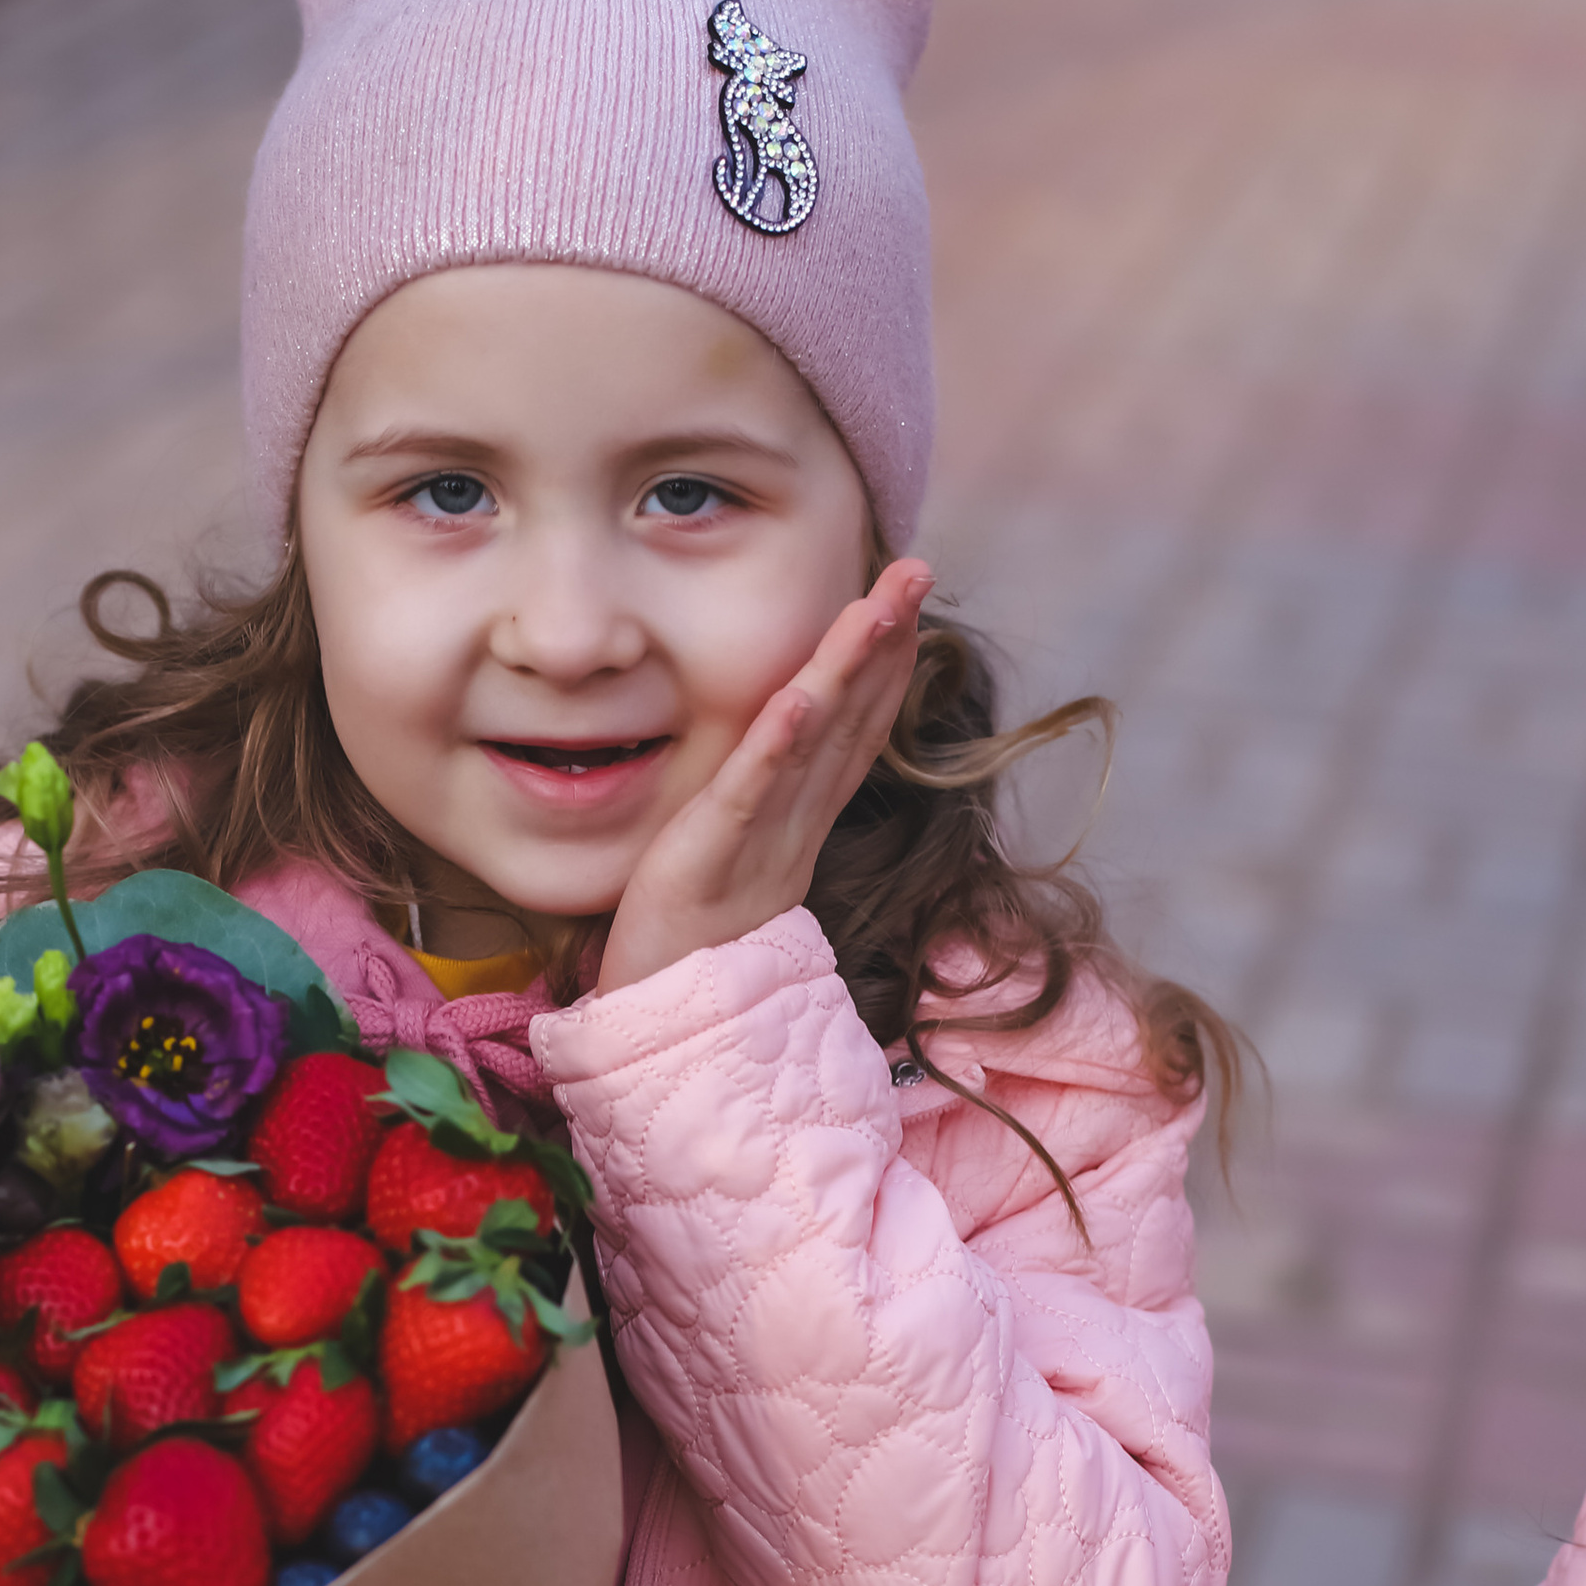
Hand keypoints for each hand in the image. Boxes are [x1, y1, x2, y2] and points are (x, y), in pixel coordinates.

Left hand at [596, 557, 930, 994]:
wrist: (668, 1017)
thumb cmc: (695, 938)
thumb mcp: (738, 856)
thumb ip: (761, 806)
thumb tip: (775, 763)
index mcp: (801, 816)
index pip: (855, 727)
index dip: (884, 662)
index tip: (906, 599)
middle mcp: (795, 818)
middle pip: (852, 718)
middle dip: (886, 640)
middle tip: (917, 568)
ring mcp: (762, 834)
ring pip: (817, 740)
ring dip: (850, 669)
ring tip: (878, 607)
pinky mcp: (717, 851)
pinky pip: (754, 790)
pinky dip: (779, 742)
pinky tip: (800, 694)